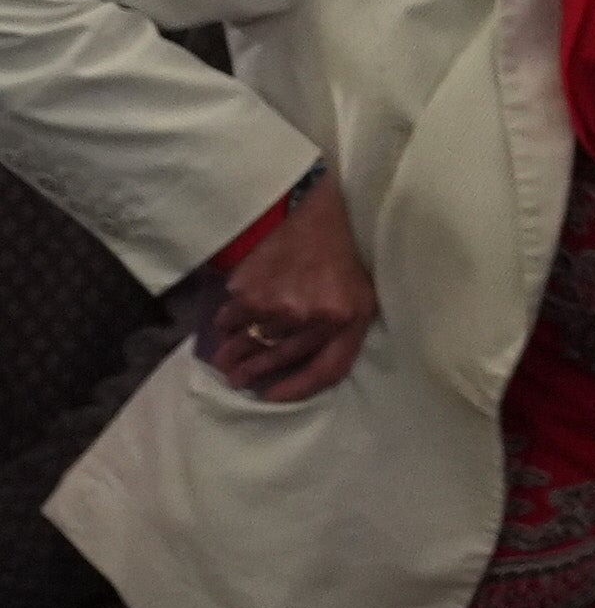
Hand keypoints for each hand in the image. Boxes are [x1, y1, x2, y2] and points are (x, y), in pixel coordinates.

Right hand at [198, 171, 372, 400]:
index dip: (301, 389)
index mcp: (351, 318)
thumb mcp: (358, 292)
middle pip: (281, 359)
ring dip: (235, 353)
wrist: (306, 212)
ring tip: (224, 361)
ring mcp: (283, 307)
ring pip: (253, 341)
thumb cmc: (335, 254)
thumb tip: (305, 363)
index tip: (275, 395)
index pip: (329, 370)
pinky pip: (234, 319)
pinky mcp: (252, 293)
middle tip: (238, 381)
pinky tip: (224, 327)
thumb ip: (341, 328)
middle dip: (256, 372)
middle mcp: (317, 318)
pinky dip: (226, 325)